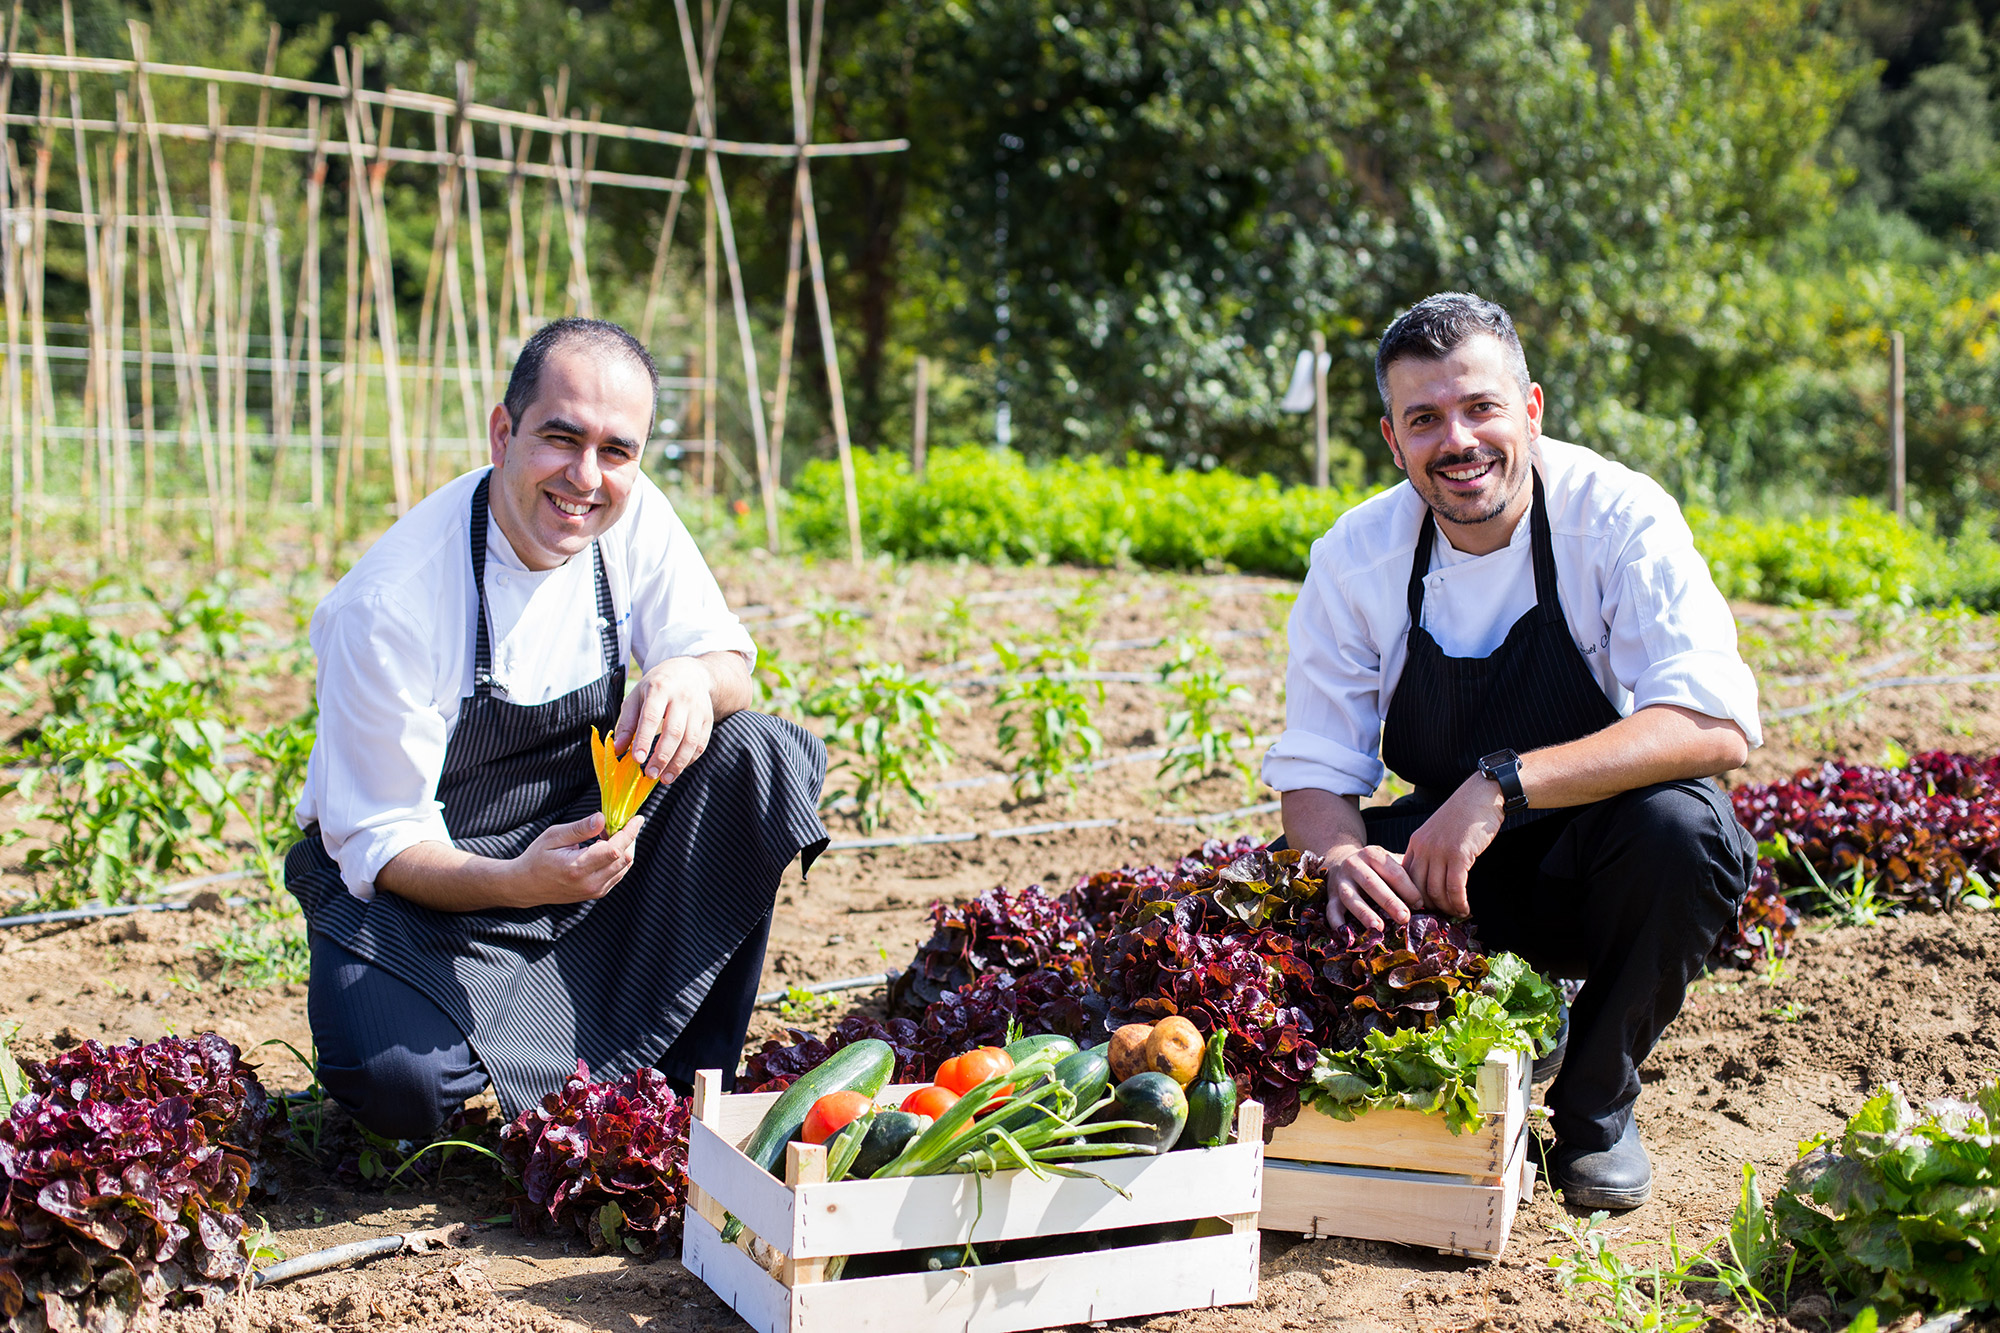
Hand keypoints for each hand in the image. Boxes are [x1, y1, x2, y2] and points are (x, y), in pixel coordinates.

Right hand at [506, 811, 645, 906]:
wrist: (527, 886)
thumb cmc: (537, 857)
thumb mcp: (553, 836)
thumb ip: (580, 828)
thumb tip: (603, 818)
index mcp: (577, 867)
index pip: (614, 850)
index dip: (629, 832)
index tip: (637, 818)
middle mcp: (590, 883)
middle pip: (625, 858)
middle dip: (629, 838)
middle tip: (618, 822)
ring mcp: (595, 891)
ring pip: (624, 867)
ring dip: (625, 848)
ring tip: (609, 834)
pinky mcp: (597, 893)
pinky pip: (618, 874)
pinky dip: (619, 858)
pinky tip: (606, 847)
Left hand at [612, 657, 716, 783]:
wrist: (690, 672)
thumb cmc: (656, 686)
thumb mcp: (637, 696)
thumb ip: (627, 723)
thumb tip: (618, 749)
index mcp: (660, 688)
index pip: (652, 717)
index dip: (645, 739)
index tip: (637, 759)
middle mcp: (682, 698)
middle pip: (674, 731)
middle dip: (662, 756)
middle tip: (650, 775)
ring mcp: (698, 709)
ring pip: (691, 740)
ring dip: (677, 763)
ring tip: (664, 779)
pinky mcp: (708, 719)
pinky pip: (701, 743)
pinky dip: (689, 759)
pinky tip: (676, 769)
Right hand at [1325, 843, 1422, 931]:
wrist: (1340, 859)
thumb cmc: (1376, 867)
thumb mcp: (1389, 863)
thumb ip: (1407, 874)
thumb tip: (1433, 896)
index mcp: (1372, 854)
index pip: (1393, 871)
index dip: (1408, 888)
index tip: (1420, 904)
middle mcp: (1354, 864)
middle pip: (1372, 883)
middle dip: (1389, 901)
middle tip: (1405, 917)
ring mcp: (1340, 880)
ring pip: (1350, 897)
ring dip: (1364, 913)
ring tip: (1378, 928)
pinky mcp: (1329, 896)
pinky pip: (1330, 910)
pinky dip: (1336, 922)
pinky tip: (1345, 934)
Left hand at [1401, 772, 1506, 917]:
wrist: (1482, 796)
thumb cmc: (1464, 815)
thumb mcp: (1438, 831)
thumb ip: (1431, 851)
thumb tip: (1432, 877)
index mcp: (1416, 842)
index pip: (1406, 877)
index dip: (1413, 896)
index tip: (1424, 907)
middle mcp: (1424, 848)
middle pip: (1418, 888)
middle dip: (1430, 906)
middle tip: (1442, 916)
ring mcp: (1440, 852)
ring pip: (1436, 891)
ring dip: (1447, 907)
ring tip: (1456, 914)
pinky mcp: (1459, 855)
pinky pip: (1455, 888)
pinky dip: (1459, 903)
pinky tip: (1465, 909)